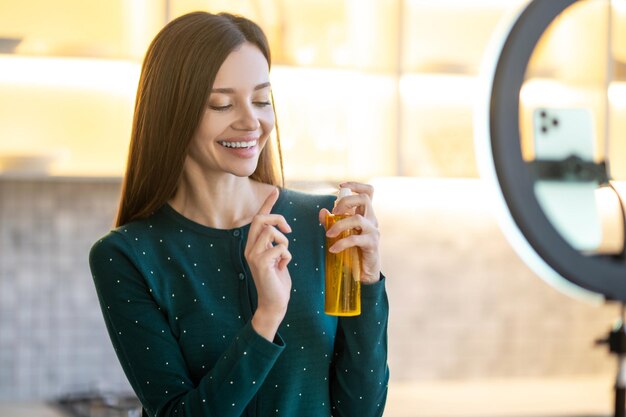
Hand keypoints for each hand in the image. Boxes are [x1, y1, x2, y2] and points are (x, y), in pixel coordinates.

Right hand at [245, 188, 292, 340]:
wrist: (274, 302)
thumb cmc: (277, 280)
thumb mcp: (277, 256)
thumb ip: (275, 242)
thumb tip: (281, 228)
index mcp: (252, 245)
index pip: (258, 219)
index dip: (267, 204)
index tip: (275, 191)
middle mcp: (249, 248)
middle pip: (260, 220)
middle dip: (278, 219)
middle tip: (288, 230)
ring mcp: (253, 255)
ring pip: (271, 232)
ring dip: (284, 243)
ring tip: (284, 257)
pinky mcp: (261, 263)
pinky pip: (280, 248)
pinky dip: (287, 256)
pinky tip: (283, 267)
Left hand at [318, 182, 380, 284]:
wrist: (365, 272)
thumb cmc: (354, 250)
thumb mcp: (341, 233)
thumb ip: (331, 222)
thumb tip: (322, 211)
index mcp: (365, 214)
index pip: (368, 192)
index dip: (356, 185)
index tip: (341, 186)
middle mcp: (372, 220)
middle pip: (364, 199)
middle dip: (346, 201)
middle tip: (334, 212)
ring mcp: (373, 231)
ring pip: (358, 219)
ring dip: (339, 224)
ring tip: (328, 234)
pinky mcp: (372, 244)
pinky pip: (355, 239)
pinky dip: (341, 243)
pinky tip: (333, 249)